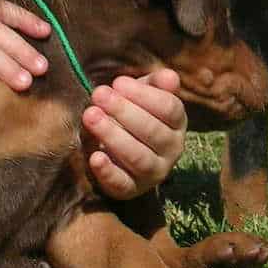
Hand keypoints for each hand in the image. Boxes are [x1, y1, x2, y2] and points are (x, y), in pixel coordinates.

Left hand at [81, 69, 186, 199]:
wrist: (118, 150)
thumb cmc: (132, 114)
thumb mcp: (143, 94)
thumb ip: (155, 83)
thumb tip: (170, 77)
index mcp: (177, 123)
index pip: (169, 108)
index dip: (144, 94)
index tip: (118, 82)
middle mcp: (172, 149)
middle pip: (153, 131)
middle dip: (124, 111)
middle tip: (98, 94)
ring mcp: (154, 172)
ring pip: (139, 158)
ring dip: (113, 136)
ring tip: (90, 116)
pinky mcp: (132, 189)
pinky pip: (122, 184)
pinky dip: (108, 172)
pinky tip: (94, 157)